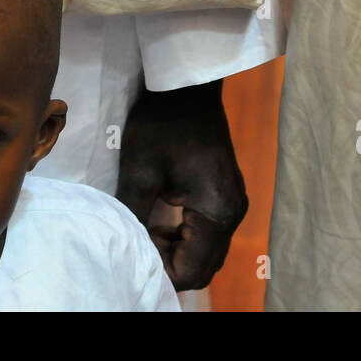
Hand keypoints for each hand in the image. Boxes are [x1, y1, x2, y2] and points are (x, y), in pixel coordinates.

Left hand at [116, 81, 247, 290]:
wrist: (187, 88)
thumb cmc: (161, 126)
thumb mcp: (141, 172)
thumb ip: (134, 216)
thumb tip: (128, 249)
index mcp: (216, 212)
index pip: (192, 271)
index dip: (161, 272)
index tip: (135, 255)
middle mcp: (233, 214)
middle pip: (204, 267)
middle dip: (170, 265)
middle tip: (138, 247)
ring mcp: (233, 205)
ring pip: (207, 252)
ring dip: (177, 252)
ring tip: (145, 233)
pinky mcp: (227, 195)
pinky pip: (209, 234)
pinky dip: (185, 238)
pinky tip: (160, 223)